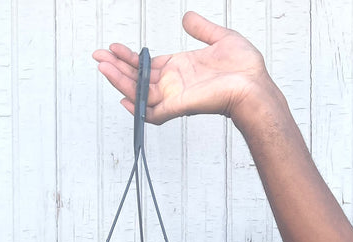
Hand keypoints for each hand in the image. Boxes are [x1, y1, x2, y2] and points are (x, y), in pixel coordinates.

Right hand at [93, 11, 271, 128]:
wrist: (254, 84)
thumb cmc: (244, 67)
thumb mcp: (220, 37)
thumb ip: (202, 28)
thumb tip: (187, 17)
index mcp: (180, 68)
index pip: (146, 65)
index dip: (129, 57)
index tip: (113, 47)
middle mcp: (174, 83)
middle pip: (137, 78)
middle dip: (116, 67)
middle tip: (98, 56)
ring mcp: (175, 96)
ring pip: (139, 92)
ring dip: (119, 81)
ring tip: (102, 67)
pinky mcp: (179, 106)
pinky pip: (152, 113)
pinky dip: (137, 108)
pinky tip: (122, 98)